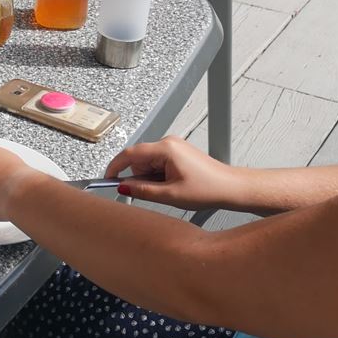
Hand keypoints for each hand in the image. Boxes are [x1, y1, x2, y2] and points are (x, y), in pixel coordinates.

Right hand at [106, 138, 240, 211]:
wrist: (230, 187)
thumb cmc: (208, 189)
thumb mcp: (170, 195)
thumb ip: (142, 190)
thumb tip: (124, 186)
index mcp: (166, 149)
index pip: (130, 153)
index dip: (116, 166)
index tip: (108, 178)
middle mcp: (169, 142)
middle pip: (139, 158)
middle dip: (138, 176)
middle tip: (148, 193)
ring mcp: (174, 146)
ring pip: (148, 162)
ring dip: (150, 177)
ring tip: (168, 190)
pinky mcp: (178, 152)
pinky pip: (158, 162)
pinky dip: (158, 175)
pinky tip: (170, 186)